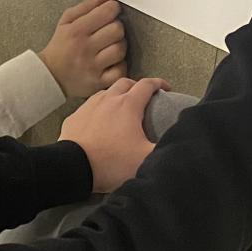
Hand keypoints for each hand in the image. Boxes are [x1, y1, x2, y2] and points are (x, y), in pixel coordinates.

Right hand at [36, 0, 128, 96]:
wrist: (49, 76)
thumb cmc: (60, 47)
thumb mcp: (67, 21)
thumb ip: (88, 5)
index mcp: (77, 30)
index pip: (108, 11)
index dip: (112, 9)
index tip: (108, 12)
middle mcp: (85, 48)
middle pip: (117, 30)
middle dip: (116, 27)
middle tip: (108, 31)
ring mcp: (92, 66)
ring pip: (120, 49)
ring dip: (118, 46)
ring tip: (109, 47)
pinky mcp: (99, 82)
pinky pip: (121, 70)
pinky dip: (119, 66)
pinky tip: (111, 62)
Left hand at [59, 77, 168, 192]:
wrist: (74, 167)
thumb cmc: (112, 162)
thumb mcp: (146, 158)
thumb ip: (164, 149)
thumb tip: (177, 145)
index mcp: (128, 105)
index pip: (147, 85)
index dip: (159, 84)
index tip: (165, 88)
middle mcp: (108, 100)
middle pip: (125, 83)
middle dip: (137, 86)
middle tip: (144, 97)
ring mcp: (88, 106)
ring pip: (106, 92)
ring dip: (117, 95)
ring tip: (122, 107)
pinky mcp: (74, 117)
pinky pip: (90, 106)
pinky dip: (99, 108)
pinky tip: (100, 120)